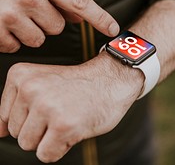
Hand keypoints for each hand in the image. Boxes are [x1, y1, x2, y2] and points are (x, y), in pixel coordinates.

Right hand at [0, 0, 118, 52]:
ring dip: (30, 32)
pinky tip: (2, 26)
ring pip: (40, 39)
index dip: (99, 17)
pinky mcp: (0, 33)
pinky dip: (12, 40)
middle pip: (58, 26)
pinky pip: (18, 46)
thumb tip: (79, 16)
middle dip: (46, 22)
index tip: (113, 29)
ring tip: (13, 18)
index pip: (78, 1)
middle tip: (27, 11)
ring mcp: (12, 15)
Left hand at [0, 53, 142, 162]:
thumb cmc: (77, 84)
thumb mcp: (42, 82)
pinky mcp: (63, 125)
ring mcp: (46, 106)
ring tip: (67, 116)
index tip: (47, 106)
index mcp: (21, 75)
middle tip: (60, 109)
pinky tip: (73, 126)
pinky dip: (60, 147)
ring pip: (28, 144)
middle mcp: (30, 88)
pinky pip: (46, 154)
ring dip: (48, 137)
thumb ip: (16, 106)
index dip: (29, 116)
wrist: (109, 80)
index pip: (4, 116)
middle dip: (38, 128)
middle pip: (16, 132)